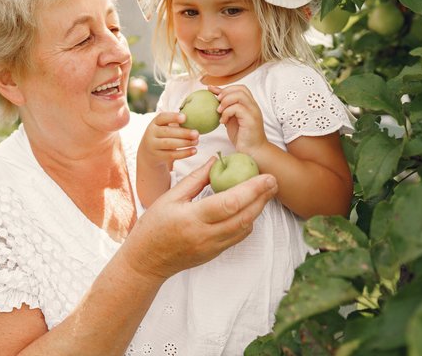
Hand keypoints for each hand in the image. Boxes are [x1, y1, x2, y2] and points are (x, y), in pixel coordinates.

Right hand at [122, 157, 277, 279]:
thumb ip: (195, 179)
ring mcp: (212, 247)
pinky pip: (237, 237)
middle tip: (274, 181)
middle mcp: (205, 235)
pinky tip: (249, 209)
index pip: (230, 203)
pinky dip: (247, 221)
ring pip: (244, 228)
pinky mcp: (215, 253)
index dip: (252, 190)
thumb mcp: (170, 197)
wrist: (147, 260)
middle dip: (262, 198)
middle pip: (244, 216)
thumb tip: (215, 161)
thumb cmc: (154, 226)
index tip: (267, 177)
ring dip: (258, 210)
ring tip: (265, 192)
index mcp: (192, 217)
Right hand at [138, 111, 198, 169]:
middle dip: (183, 132)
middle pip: (167, 131)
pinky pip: (172, 155)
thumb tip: (195, 121)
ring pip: (169, 144)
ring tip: (196, 141)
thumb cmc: (163, 136)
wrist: (149, 153)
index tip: (185, 118)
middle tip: (196, 133)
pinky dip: (184, 153)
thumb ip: (176, 124)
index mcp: (155, 123)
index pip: (162, 117)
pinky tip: (194, 150)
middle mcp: (151, 133)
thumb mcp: (164, 128)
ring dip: (185, 142)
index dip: (173, 117)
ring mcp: (153, 145)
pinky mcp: (158, 156)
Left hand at [209, 85, 266, 155]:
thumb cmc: (242, 137)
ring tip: (219, 112)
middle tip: (217, 102)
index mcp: (249, 105)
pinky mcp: (251, 120)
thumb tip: (214, 97)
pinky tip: (223, 122)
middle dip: (225, 93)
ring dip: (226, 101)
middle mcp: (253, 106)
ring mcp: (253, 112)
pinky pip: (238, 108)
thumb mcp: (231, 119)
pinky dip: (227, 113)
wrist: (253, 152)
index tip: (211, 91)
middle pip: (240, 89)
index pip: (240, 88)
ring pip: (240, 95)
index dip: (225, 88)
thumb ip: (226, 108)